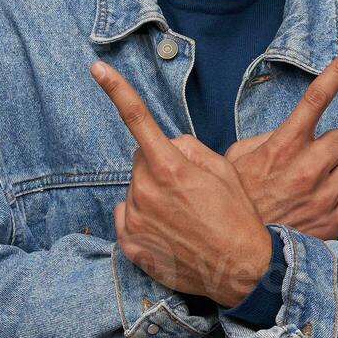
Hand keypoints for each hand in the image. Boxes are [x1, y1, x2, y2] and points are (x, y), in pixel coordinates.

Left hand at [91, 60, 272, 306]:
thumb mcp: (223, 170)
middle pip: (141, 160)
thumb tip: (167, 145)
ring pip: (135, 190)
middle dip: (159, 166)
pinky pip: (128, 216)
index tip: (96, 67)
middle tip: (190, 190)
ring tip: (184, 217)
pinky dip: (143, 219)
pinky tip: (169, 232)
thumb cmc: (237, 217)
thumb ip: (188, 148)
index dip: (116, 89)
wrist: (242, 270)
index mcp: (170, 167)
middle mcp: (146, 191)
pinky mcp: (130, 245)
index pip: (138, 119)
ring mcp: (135, 220)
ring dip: (152, 195)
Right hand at [224, 43, 337, 239]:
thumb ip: (263, 142)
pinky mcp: (337, 220)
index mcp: (283, 146)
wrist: (240, 256)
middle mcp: (308, 167)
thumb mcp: (235, 162)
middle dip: (332, 146)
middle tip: (312, 161)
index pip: (315, 98)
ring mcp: (325, 195)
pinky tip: (325, 207)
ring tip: (315, 188)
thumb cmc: (238, 204)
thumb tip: (281, 133)